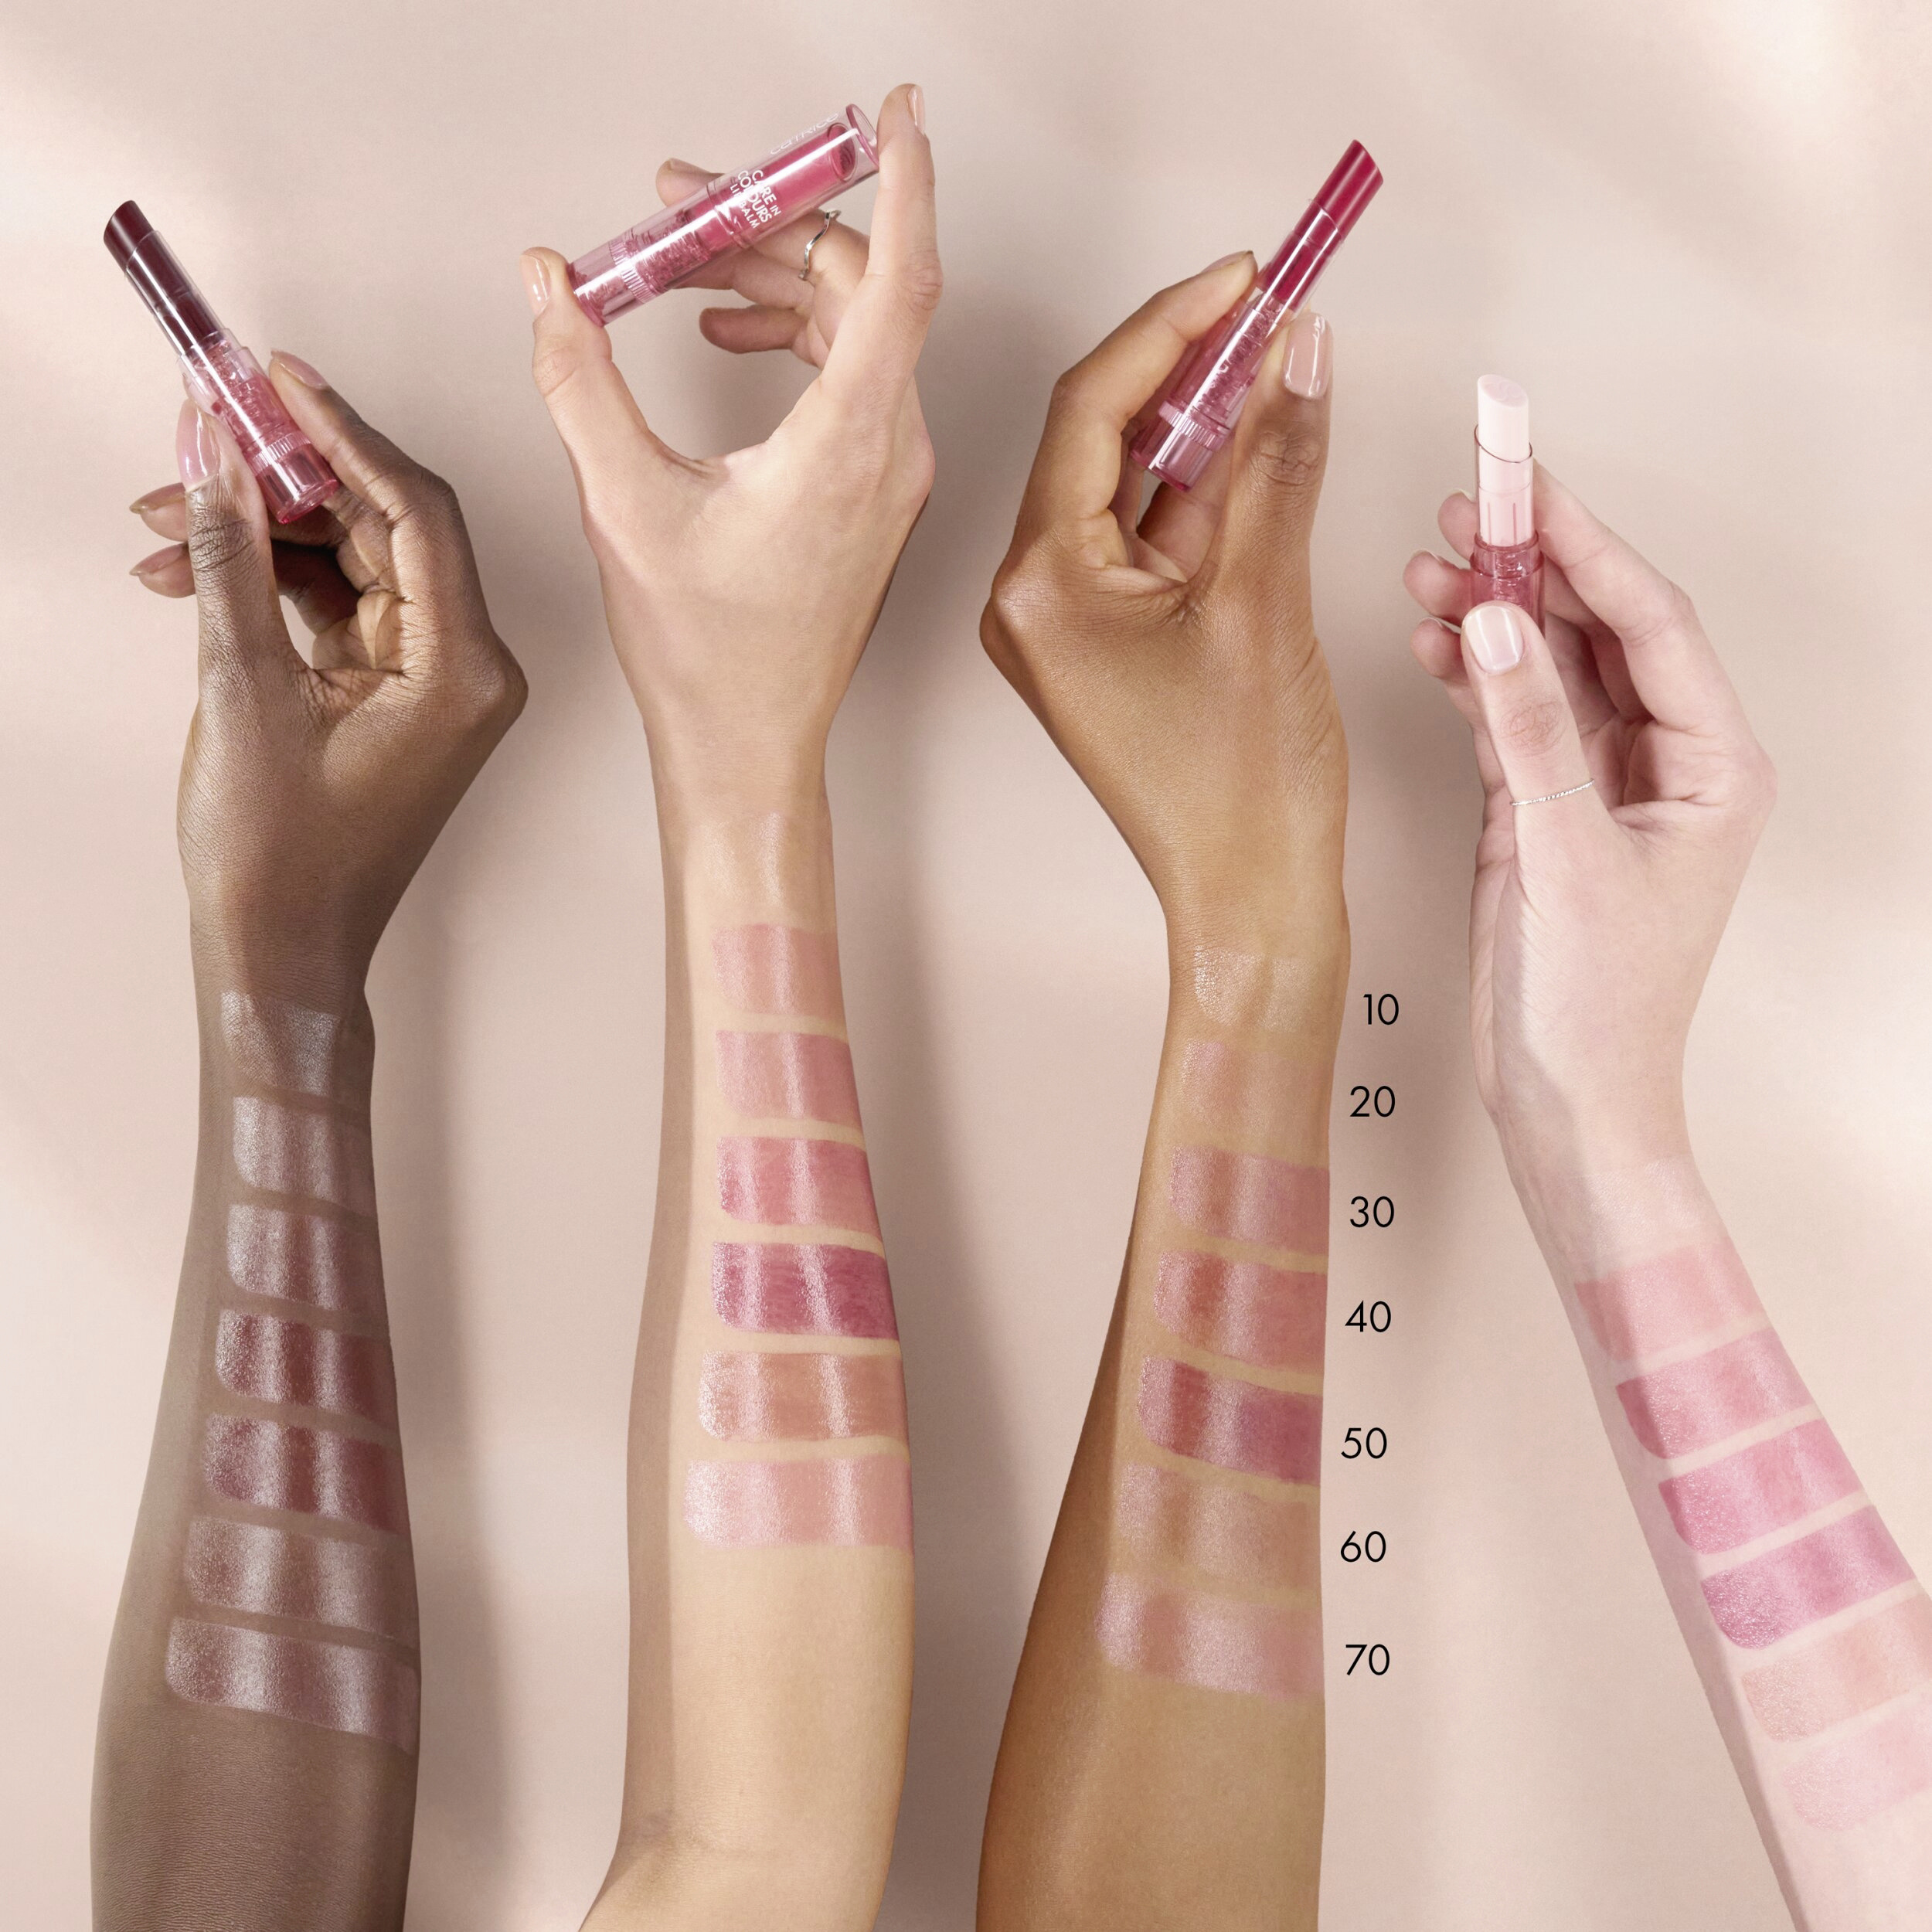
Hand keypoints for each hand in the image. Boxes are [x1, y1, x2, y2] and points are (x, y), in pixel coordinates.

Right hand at [127, 360, 525, 992]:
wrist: (281, 951)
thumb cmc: (279, 858)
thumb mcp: (241, 687)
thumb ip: (233, 556)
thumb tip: (218, 451)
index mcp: (462, 670)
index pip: (416, 512)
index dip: (344, 433)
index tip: (275, 377)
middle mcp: (465, 669)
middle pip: (382, 526)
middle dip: (282, 477)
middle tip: (201, 427)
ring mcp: (431, 681)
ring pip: (348, 561)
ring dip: (257, 531)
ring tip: (159, 523)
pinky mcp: (392, 693)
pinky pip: (334, 605)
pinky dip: (267, 581)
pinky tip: (185, 567)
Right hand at [521, 84, 938, 816]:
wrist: (748, 742)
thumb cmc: (707, 653)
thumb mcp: (623, 501)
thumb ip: (580, 376)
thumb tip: (552, 281)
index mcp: (851, 441)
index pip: (898, 276)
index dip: (903, 179)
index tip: (895, 111)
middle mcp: (892, 449)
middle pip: (860, 288)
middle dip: (770, 228)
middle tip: (681, 204)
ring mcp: (892, 473)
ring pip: (856, 331)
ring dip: (775, 282)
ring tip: (684, 269)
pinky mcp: (874, 492)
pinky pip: (853, 377)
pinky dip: (795, 338)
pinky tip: (728, 335)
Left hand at [980, 261, 1345, 939]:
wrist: (1252, 902)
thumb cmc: (1241, 794)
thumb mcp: (1264, 601)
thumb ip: (1277, 460)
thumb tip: (1297, 349)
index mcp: (1040, 586)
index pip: (1092, 410)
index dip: (1172, 327)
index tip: (1246, 278)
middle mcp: (1035, 600)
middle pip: (1105, 439)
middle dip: (1192, 368)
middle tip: (1273, 310)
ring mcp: (1070, 624)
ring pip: (1136, 486)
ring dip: (1207, 424)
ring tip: (1283, 363)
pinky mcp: (1110, 643)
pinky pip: (1153, 539)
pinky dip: (1208, 491)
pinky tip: (1265, 445)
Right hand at [1402, 473, 1775, 1169]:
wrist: (1565, 1100)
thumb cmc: (1600, 1005)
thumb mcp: (1564, 855)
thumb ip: (1527, 731)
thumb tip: (1491, 623)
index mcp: (1715, 766)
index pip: (1650, 623)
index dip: (1583, 547)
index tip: (1522, 487)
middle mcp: (1667, 763)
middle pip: (1601, 629)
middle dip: (1532, 567)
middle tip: (1468, 505)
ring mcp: (1603, 783)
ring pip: (1549, 666)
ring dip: (1491, 617)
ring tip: (1430, 567)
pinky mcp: (1545, 809)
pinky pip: (1511, 716)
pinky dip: (1471, 678)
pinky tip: (1434, 641)